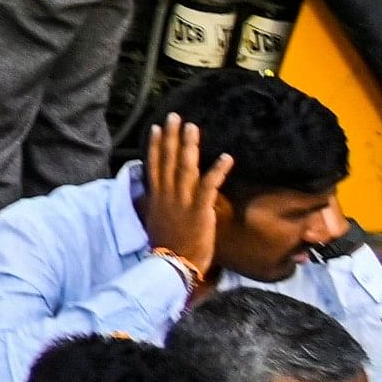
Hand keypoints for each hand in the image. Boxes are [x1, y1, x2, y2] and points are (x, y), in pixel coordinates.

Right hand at [141, 114, 230, 284]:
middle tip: (175, 117)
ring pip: (185, 168)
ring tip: (193, 127)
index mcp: (157, 197)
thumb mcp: (156, 221)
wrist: (173, 265)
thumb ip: (160, 205)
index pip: (155, 165)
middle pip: (168, 161)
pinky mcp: (199, 210)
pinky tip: (226, 157)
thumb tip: (159, 196)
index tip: (157, 127)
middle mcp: (167, 195)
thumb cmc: (167, 246)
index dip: (156, 145)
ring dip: (189, 146)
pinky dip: (217, 171)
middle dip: (171, 137)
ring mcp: (183, 201)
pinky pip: (209, 186)